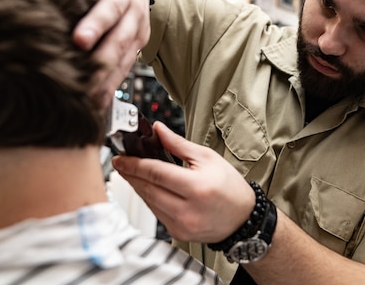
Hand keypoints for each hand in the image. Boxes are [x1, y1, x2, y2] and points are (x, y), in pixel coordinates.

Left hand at [72, 0, 150, 106]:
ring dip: (107, 80)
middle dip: (101, 61)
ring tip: (89, 99)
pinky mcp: (136, 49)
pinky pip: (124, 70)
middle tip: (82, 80)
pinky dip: (110, 88)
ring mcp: (138, 35)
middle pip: (118, 40)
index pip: (110, 9)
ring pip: (123, 60)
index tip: (79, 39)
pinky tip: (96, 104)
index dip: (96, 24)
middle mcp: (134, 16)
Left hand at [112, 122, 255, 242]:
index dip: (134, 164)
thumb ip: (178, 144)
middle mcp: (187, 210)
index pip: (156, 173)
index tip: (121, 158)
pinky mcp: (178, 234)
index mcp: (197, 187)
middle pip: (148, 189)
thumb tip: (158, 130)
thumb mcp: (207, 158)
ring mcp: (182, 225)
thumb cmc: (229, 187)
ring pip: (149, 203)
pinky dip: (150, 200)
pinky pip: (156, 214)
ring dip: (139, 187)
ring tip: (134, 174)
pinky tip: (150, 189)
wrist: (243, 218)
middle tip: (122, 163)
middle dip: (131, 175)